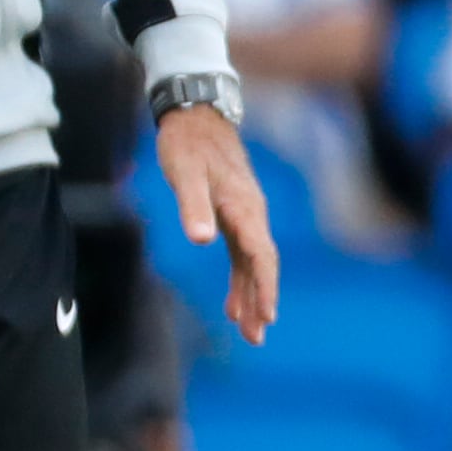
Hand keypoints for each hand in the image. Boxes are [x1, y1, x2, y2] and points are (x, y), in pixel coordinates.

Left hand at [155, 103, 279, 343]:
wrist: (196, 113)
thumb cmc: (188, 143)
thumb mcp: (185, 173)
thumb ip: (192, 206)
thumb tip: (202, 240)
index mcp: (244, 207)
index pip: (260, 255)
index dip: (264, 287)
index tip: (266, 316)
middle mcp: (251, 214)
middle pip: (262, 265)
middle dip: (261, 301)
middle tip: (257, 337)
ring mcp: (244, 214)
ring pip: (253, 263)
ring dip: (251, 295)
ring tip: (248, 331)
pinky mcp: (234, 214)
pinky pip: (243, 254)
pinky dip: (240, 279)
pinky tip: (233, 303)